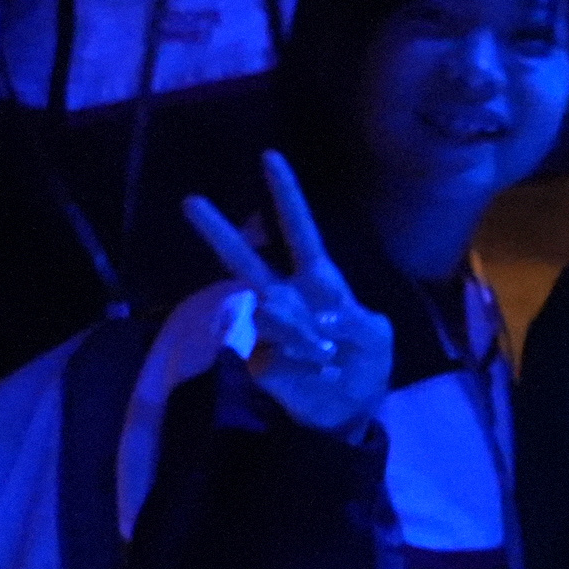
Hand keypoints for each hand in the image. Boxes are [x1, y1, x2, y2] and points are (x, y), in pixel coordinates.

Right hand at [183, 152, 393, 438]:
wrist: (349, 411)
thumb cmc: (365, 362)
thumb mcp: (377, 336)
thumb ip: (354, 322)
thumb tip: (318, 319)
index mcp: (319, 280)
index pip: (300, 229)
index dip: (286, 195)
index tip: (270, 157)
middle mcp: (285, 296)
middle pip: (244, 260)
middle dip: (218, 232)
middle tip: (191, 201)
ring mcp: (268, 329)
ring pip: (270, 311)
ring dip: (301, 332)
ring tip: (324, 354)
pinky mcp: (259, 360)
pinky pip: (274, 352)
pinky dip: (300, 363)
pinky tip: (312, 371)